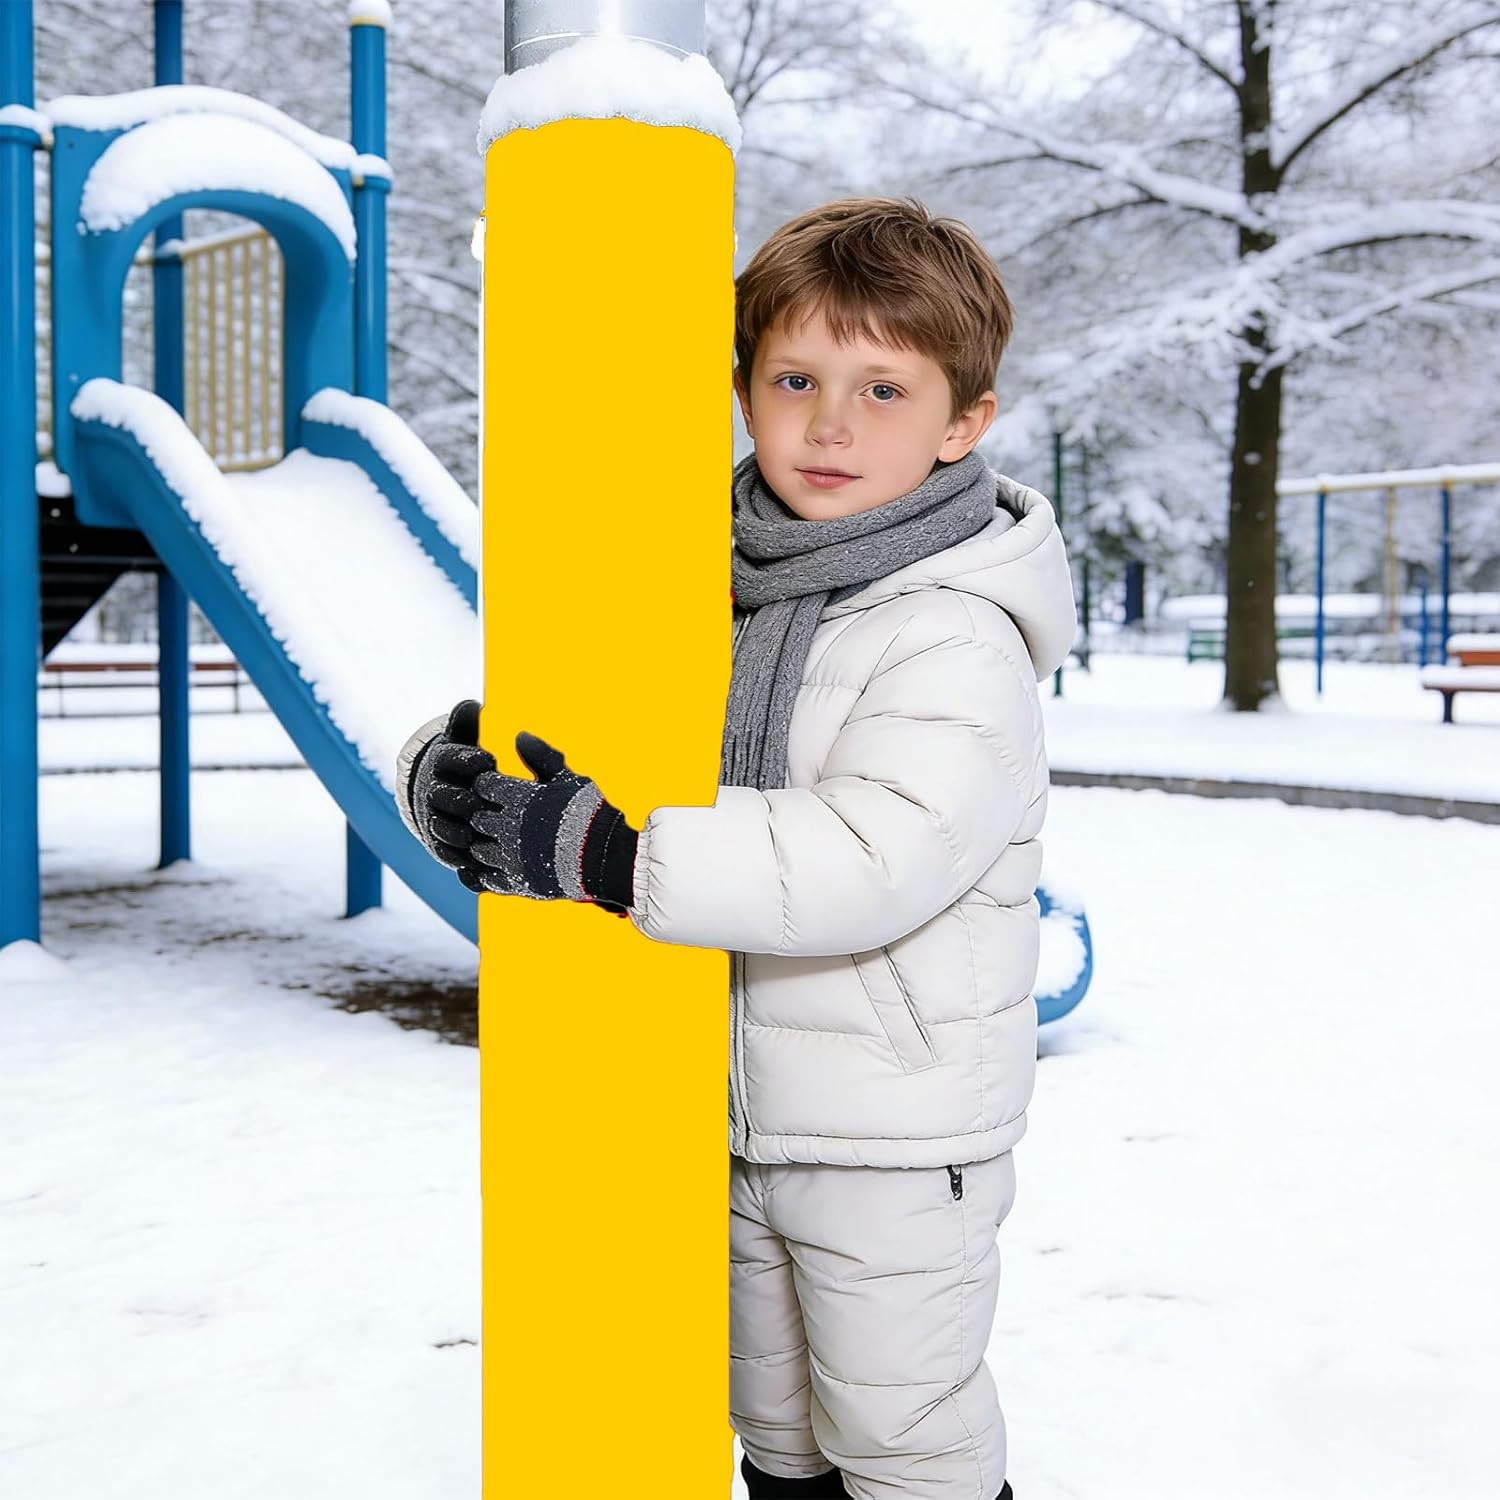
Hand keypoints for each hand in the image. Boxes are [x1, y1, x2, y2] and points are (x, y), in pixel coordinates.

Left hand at [396, 701, 636, 914]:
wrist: (610, 857)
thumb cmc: (592, 812)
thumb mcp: (568, 778)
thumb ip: (541, 756)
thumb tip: (519, 734)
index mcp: (519, 798)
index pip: (482, 785)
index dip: (488, 784)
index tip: (499, 787)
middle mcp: (508, 827)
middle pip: (476, 816)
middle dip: (483, 813)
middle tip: (495, 813)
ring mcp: (510, 858)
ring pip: (477, 849)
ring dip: (484, 843)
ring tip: (500, 839)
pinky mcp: (517, 883)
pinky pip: (486, 878)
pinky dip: (486, 871)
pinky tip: (497, 864)